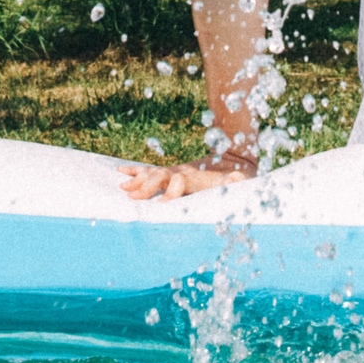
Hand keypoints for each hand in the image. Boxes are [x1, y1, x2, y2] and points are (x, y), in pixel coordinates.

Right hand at [120, 150, 256, 200]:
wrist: (234, 158)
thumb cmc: (238, 177)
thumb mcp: (243, 180)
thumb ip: (238, 181)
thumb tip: (235, 177)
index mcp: (197, 177)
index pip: (179, 182)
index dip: (171, 193)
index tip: (161, 205)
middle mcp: (182, 172)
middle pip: (161, 176)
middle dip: (147, 186)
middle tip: (132, 196)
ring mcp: (175, 171)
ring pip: (152, 173)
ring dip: (137, 180)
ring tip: (122, 187)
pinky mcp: (171, 173)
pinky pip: (151, 171)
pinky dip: (136, 171)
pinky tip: (120, 171)